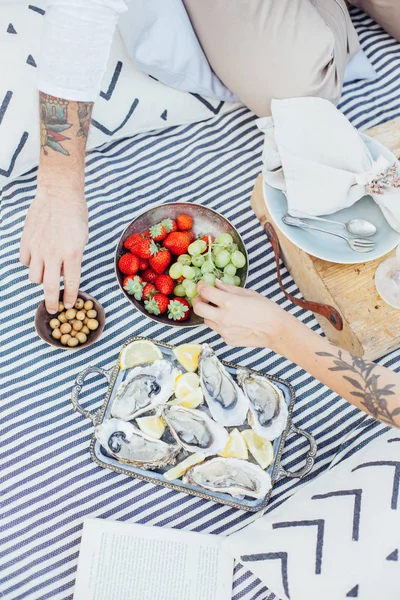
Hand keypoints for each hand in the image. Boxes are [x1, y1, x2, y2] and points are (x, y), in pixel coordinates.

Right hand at [20, 185, 87, 313]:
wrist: (58, 194)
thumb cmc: (75, 215)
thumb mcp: (82, 240)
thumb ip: (74, 259)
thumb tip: (65, 274)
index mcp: (72, 253)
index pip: (71, 283)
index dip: (69, 297)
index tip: (69, 305)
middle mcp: (53, 253)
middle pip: (49, 287)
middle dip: (52, 302)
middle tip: (53, 309)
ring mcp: (37, 248)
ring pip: (34, 277)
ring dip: (41, 280)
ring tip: (46, 275)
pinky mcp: (26, 241)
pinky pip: (25, 262)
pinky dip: (31, 264)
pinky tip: (37, 259)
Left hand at [192, 280, 284, 347]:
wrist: (275, 330)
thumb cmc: (266, 309)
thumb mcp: (248, 293)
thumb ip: (228, 289)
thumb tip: (216, 283)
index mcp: (228, 302)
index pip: (204, 291)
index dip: (201, 286)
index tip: (202, 285)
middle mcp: (222, 317)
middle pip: (198, 308)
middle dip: (198, 300)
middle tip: (203, 298)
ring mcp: (223, 330)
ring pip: (206, 320)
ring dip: (209, 313)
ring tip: (220, 310)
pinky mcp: (227, 339)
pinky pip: (217, 330)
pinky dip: (220, 324)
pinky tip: (232, 321)